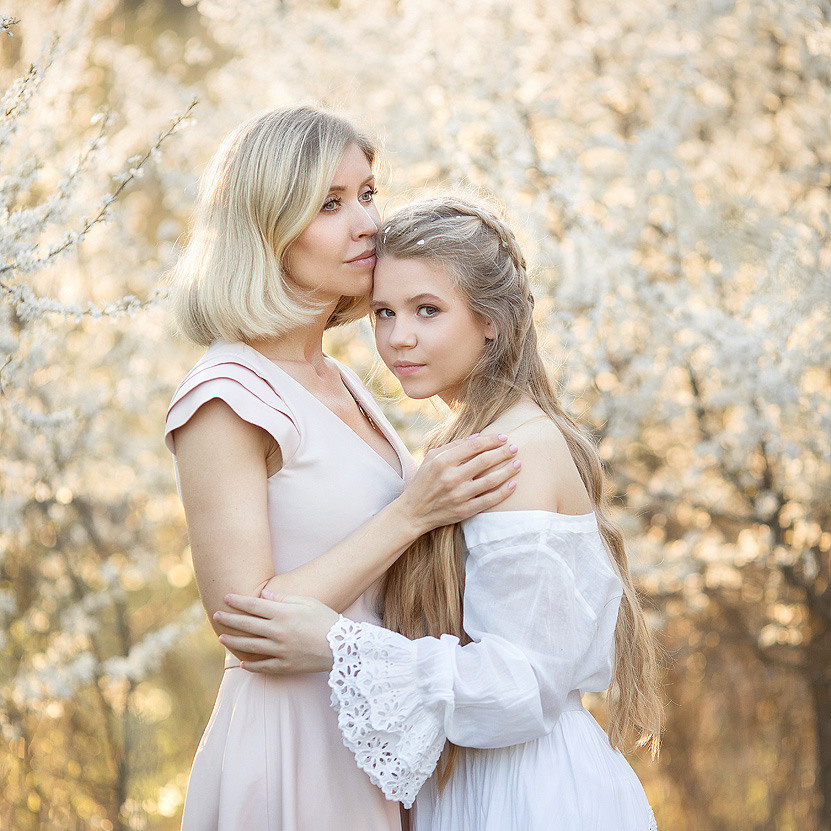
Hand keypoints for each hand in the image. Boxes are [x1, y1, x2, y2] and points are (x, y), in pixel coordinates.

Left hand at [213, 591, 338, 673]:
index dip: (238, 601)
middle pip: (247, 625)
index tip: (226, 597)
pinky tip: (243, 663)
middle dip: (230, 619)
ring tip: (222, 637)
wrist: (343, 648)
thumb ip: (285, 599)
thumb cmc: (327, 620)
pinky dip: (252, 665)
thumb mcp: (309, 603)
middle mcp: (278, 632)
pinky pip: (264, 666)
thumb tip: (264, 596)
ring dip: (234, 641)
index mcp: (284, 614)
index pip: (254, 606)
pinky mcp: (286, 666)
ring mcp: (280, 650)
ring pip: (251, 646)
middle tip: (217, 615)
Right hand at [398, 433, 519, 534]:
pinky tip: (513, 484)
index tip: (503, 437)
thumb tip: (478, 436)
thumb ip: (454, 446)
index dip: (491, 440)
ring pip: (490, 480)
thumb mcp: (432, 458)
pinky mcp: (464, 510)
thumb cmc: (424, 480)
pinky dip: (503, 492)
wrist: (413, 512)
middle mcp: (451, 478)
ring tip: (518, 463)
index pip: (473, 446)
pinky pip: (489, 500)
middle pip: (484, 461)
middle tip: (515, 448)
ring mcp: (459, 495)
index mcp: (442, 462)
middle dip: (503, 452)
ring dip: (507, 470)